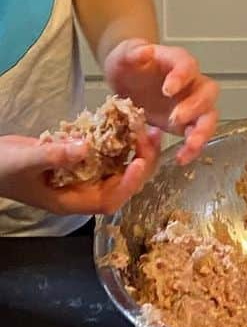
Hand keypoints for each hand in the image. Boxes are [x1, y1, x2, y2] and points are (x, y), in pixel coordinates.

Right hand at [0, 129, 161, 216]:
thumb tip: (86, 148)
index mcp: (71, 202)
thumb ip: (54, 156)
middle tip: (151, 137)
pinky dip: (118, 142)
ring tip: (148, 130)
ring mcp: (83, 177)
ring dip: (135, 151)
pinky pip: (106, 154)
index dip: (126, 184)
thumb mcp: (23, 160)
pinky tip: (129, 124)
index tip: (139, 163)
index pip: (108, 200)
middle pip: (121, 184)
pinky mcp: (81, 162)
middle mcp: (83, 192)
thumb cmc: (0, 167)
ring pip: (118, 168)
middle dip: (141, 163)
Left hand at [104, 39, 218, 164]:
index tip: (167, 90)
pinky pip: (198, 136)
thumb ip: (133, 53)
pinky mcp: (189, 124)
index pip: (188, 65)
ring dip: (202, 132)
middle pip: (207, 93)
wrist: (127, 82)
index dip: (182, 77)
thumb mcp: (123, 56)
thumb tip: (146, 51)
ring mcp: (194, 105)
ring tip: (190, 145)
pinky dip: (193, 148)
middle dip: (195, 107)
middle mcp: (192, 84)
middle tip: (176, 119)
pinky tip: (182, 159)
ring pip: (209, 117)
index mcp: (178, 62)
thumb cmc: (128, 65)